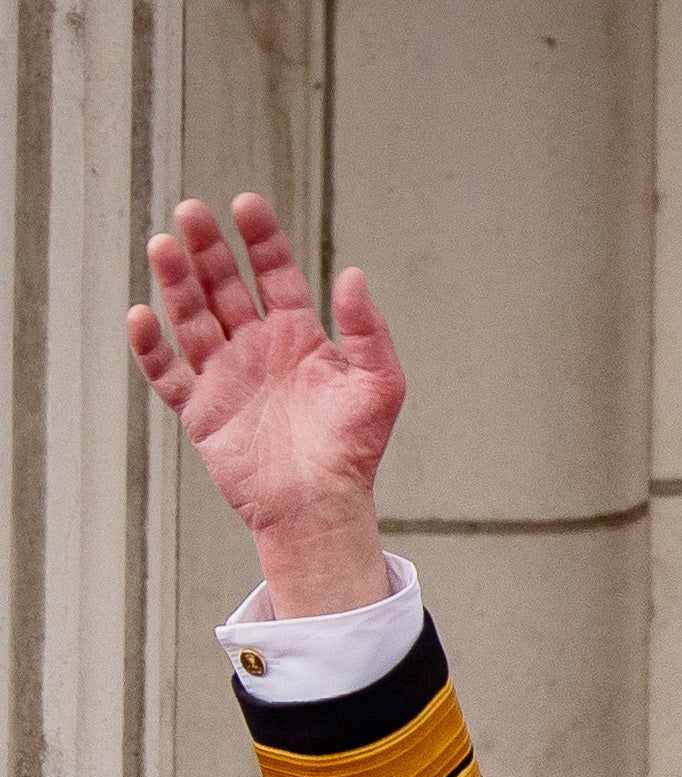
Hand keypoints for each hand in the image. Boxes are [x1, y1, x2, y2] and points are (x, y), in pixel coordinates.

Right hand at [125, 194, 400, 615]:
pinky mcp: (200, 410)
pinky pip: (167, 372)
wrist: (321, 507)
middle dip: (207, 248)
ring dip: (176, 283)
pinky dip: (151, 347)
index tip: (245, 203)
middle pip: (224, 286)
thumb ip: (368, 331)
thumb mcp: (378, 385)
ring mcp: (225, 376)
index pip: (275, 274)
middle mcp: (257, 348)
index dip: (260, 239)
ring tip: (163, 246)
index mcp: (299, 337)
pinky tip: (142, 315)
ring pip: (191, 318)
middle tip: (190, 211)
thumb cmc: (355, 448)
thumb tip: (354, 275)